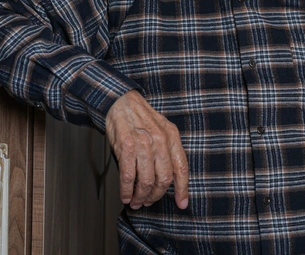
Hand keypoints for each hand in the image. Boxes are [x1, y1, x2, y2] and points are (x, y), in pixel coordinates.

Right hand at [105, 90, 188, 209]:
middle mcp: (160, 140)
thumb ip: (167, 150)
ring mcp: (143, 144)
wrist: (121, 102)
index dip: (182, 189)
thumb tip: (170, 178)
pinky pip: (128, 176)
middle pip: (163, 179)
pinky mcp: (126, 147)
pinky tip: (126, 195)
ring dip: (140, 196)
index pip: (181, 168)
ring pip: (146, 181)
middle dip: (156, 195)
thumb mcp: (162, 129)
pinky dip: (126, 190)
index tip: (181, 203)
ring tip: (136, 201)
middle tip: (149, 201)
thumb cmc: (141, 118)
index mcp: (172, 136)